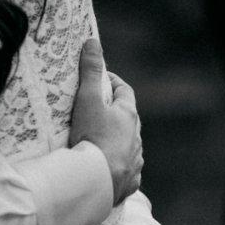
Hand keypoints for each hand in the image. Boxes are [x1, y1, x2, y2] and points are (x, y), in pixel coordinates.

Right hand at [69, 39, 142, 205]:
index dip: (112, 83)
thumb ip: (90, 71)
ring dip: (117, 141)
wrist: (97, 181)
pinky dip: (117, 166)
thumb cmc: (92, 136)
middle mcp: (136, 137)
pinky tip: (106, 169)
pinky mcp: (128, 182)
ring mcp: (134, 160)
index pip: (124, 91)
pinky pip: (125, 170)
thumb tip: (93, 41)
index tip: (100, 80)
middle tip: (95, 110)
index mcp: (129, 115)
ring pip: (128, 145)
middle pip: (127, 119)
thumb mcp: (87, 99)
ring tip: (97, 141)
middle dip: (114, 113)